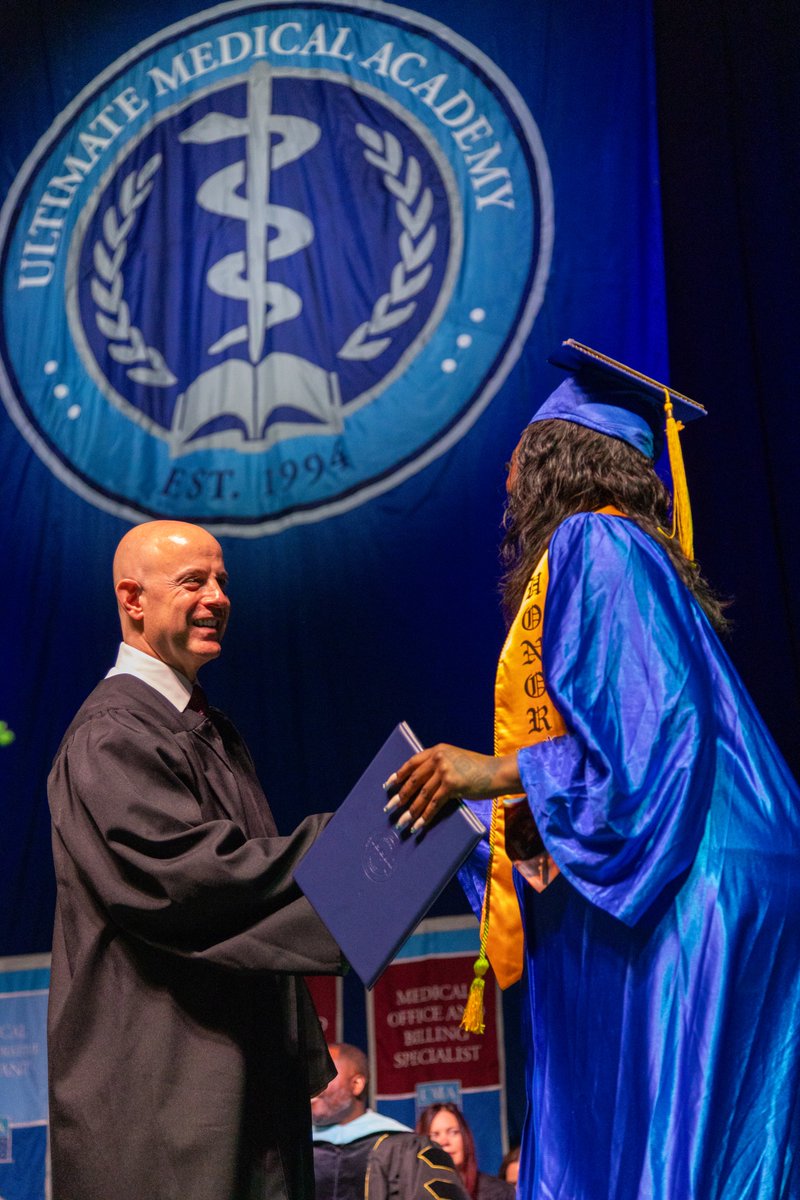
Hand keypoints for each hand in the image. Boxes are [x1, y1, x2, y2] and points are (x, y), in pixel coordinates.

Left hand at [383, 744, 520, 831]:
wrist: (498, 772)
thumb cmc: (480, 770)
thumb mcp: (457, 761)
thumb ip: (441, 767)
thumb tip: (423, 785)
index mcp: (438, 750)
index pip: (412, 762)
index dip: (399, 775)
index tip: (388, 785)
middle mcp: (439, 757)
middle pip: (413, 780)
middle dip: (400, 797)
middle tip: (389, 809)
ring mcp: (445, 770)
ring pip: (422, 795)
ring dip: (410, 812)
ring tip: (401, 823)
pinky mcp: (452, 784)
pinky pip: (434, 804)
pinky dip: (425, 817)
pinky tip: (418, 826)